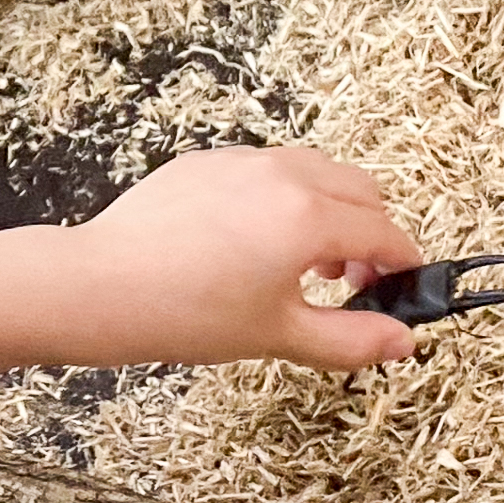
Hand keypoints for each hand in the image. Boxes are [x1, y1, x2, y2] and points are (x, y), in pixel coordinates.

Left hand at [57, 148, 428, 374]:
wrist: (101, 288)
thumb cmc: (184, 314)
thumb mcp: (279, 335)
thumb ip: (351, 339)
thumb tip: (402, 341)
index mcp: (308, 217)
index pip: (384, 232)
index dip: (402, 264)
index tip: (401, 287)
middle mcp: (281, 175)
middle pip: (360, 190)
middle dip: (370, 232)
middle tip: (352, 282)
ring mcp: (241, 161)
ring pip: (315, 171)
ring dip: (330, 210)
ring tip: (303, 264)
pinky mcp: (205, 162)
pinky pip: (267, 168)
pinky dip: (284, 197)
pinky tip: (255, 243)